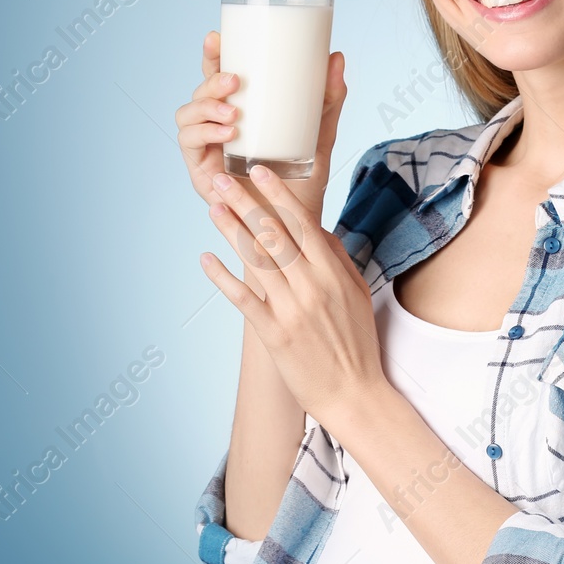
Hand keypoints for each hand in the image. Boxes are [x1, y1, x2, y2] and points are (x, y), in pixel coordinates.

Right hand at [176, 31, 348, 287]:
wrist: (297, 235)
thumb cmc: (304, 187)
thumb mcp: (320, 137)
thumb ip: (328, 100)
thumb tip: (337, 57)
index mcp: (241, 116)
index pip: (220, 78)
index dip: (213, 55)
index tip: (217, 35)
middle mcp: (218, 130)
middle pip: (199, 93)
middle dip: (210, 79)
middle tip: (237, 79)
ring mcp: (207, 152)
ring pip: (186, 116)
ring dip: (205, 107)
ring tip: (235, 112)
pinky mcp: (201, 175)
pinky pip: (189, 146)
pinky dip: (204, 134)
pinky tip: (228, 132)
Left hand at [199, 163, 385, 426]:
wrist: (355, 392)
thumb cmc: (357, 340)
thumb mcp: (357, 291)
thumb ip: (337, 257)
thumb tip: (316, 228)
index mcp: (333, 271)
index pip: (302, 222)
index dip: (278, 194)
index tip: (260, 170)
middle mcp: (311, 285)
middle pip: (274, 235)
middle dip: (246, 203)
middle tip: (223, 180)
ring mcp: (291, 310)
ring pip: (256, 261)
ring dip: (231, 231)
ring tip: (213, 208)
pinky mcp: (274, 334)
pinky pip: (244, 300)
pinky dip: (223, 278)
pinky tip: (206, 259)